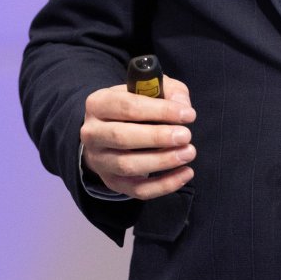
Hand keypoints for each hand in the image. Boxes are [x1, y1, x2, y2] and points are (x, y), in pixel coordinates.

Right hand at [80, 75, 195, 198]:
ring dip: (162, 161)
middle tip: (186, 135)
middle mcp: (92, 133)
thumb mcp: (150, 89)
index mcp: (98, 103)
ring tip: (188, 153)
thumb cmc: (135, 108)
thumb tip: (183, 107)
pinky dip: (164, 185)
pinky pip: (138, 190)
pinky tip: (185, 173)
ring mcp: (100, 160)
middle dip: (158, 137)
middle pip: (122, 137)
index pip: (127, 106)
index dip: (160, 111)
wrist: (110, 133)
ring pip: (128, 165)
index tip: (188, 115)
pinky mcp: (113, 182)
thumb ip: (170, 92)